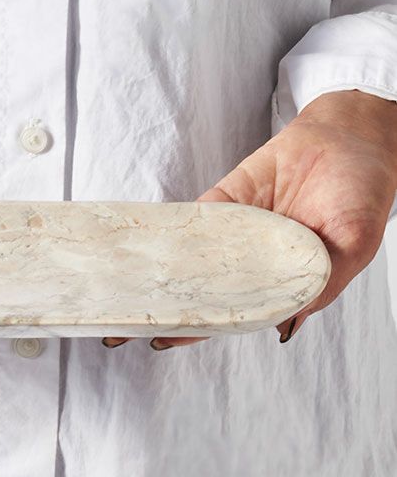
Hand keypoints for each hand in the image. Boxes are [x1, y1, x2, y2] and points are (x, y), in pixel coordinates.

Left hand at [102, 89, 396, 351]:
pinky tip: (138, 250)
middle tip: (116, 327)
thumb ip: (321, 285)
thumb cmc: (361, 194)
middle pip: (196, 291)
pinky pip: (191, 220)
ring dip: (151, 275)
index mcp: (278, 283)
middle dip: (159, 309)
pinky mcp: (222, 201)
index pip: (229, 314)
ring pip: (184, 258)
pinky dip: (165, 233)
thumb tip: (284, 324)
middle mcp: (248, 263)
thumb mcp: (352, 246)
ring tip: (115, 293)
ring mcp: (232, 231)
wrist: (351, 137)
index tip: (159, 340)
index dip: (194, 329)